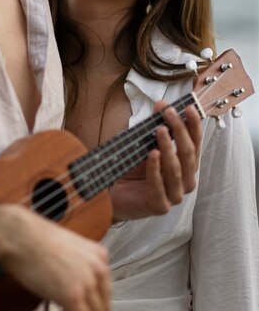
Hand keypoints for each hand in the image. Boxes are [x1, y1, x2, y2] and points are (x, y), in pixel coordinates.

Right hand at [4, 208, 110, 310]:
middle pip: (102, 306)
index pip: (105, 292)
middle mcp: (99, 269)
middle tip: (68, 310)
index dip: (92, 304)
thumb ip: (82, 268)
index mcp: (100, 256)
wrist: (22, 236)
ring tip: (62, 310)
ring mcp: (88, 284)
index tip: (83, 307)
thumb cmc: (37, 239)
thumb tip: (81, 289)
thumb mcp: (70, 249)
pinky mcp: (73, 297)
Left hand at [109, 101, 201, 220]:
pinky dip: (155, 170)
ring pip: (176, 170)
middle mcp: (185, 181)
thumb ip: (155, 125)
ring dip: (168, 148)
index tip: (188, 107)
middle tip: (169, 113)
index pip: (195, 142)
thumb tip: (161, 103)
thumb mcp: (145, 143)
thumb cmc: (134, 168)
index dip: (193, 125)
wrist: (114, 193)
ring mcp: (174, 196)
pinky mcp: (159, 207)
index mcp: (187, 165)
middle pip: (188, 154)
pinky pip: (159, 187)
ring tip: (159, 130)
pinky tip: (152, 154)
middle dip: (180, 131)